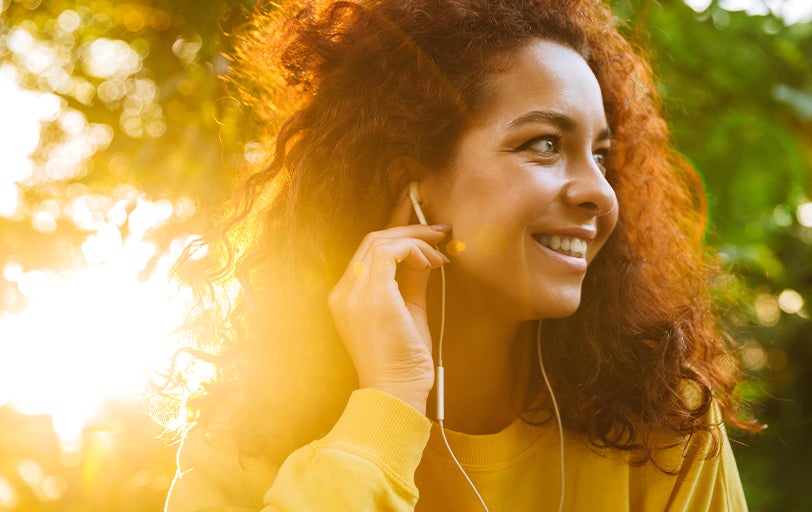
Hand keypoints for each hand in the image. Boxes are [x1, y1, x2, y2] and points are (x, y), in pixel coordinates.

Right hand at [328, 192, 449, 413]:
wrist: (397, 393)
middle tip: (439, 228)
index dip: (393, 227)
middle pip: (372, 240)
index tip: (416, 214)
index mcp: (347, 296)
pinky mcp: (371, 295)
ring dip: (415, 239)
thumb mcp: (409, 311)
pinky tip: (432, 262)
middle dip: (408, 227)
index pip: (368, 251)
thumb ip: (412, 281)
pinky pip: (389, 251)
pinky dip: (414, 249)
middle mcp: (343, 291)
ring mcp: (353, 293)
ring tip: (441, 248)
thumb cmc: (404, 360)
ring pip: (380, 240)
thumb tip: (425, 256)